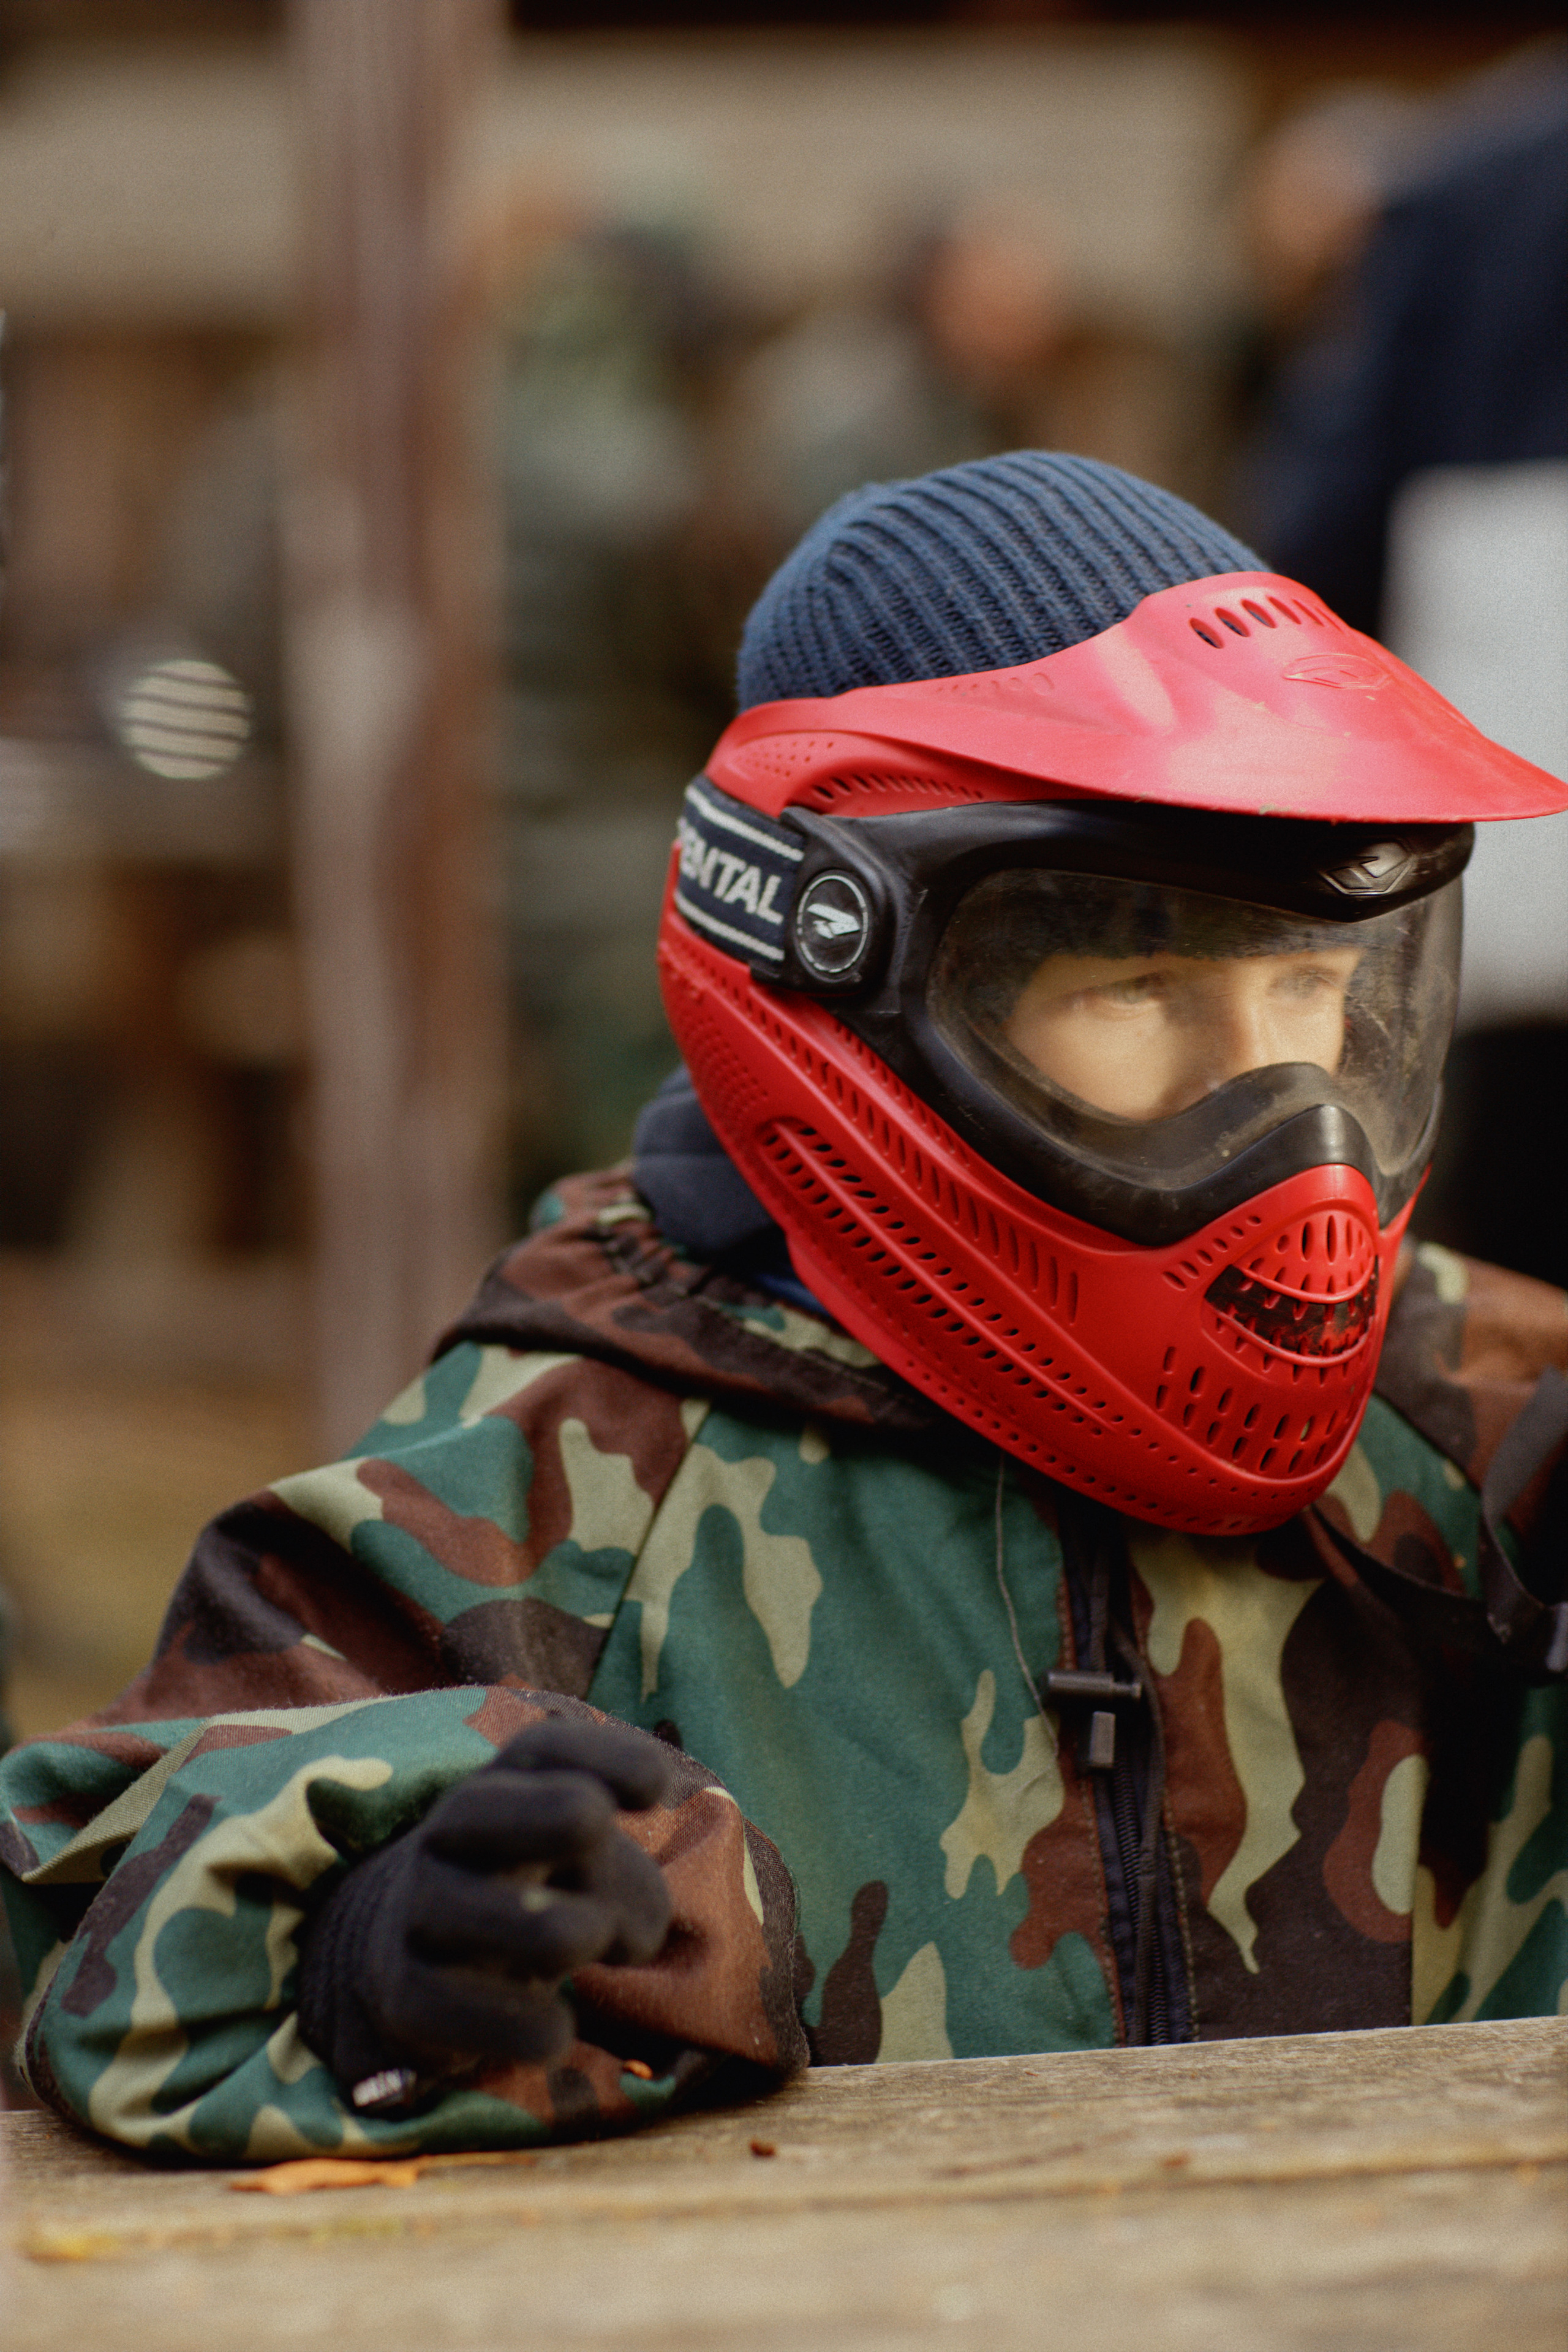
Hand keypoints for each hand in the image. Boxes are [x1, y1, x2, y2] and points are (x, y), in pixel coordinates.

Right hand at [298, 1716, 672, 2093]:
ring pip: (481, 1914)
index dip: (603, 1757)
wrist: (408, 1958)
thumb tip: (625, 1933)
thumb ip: (628, 1888)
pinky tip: (558, 2032)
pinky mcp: (405, 1997)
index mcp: (501, 1789)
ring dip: (560, 1929)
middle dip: (552, 1815)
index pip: (543, 1752)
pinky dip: (528, 2026)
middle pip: (481, 1809)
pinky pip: (466, 2011)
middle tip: (599, 1829)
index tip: (657, 1786)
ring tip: (588, 1942)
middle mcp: (447, 1840)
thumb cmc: (528, 1896)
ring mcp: (418, 1915)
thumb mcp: (586, 1875)